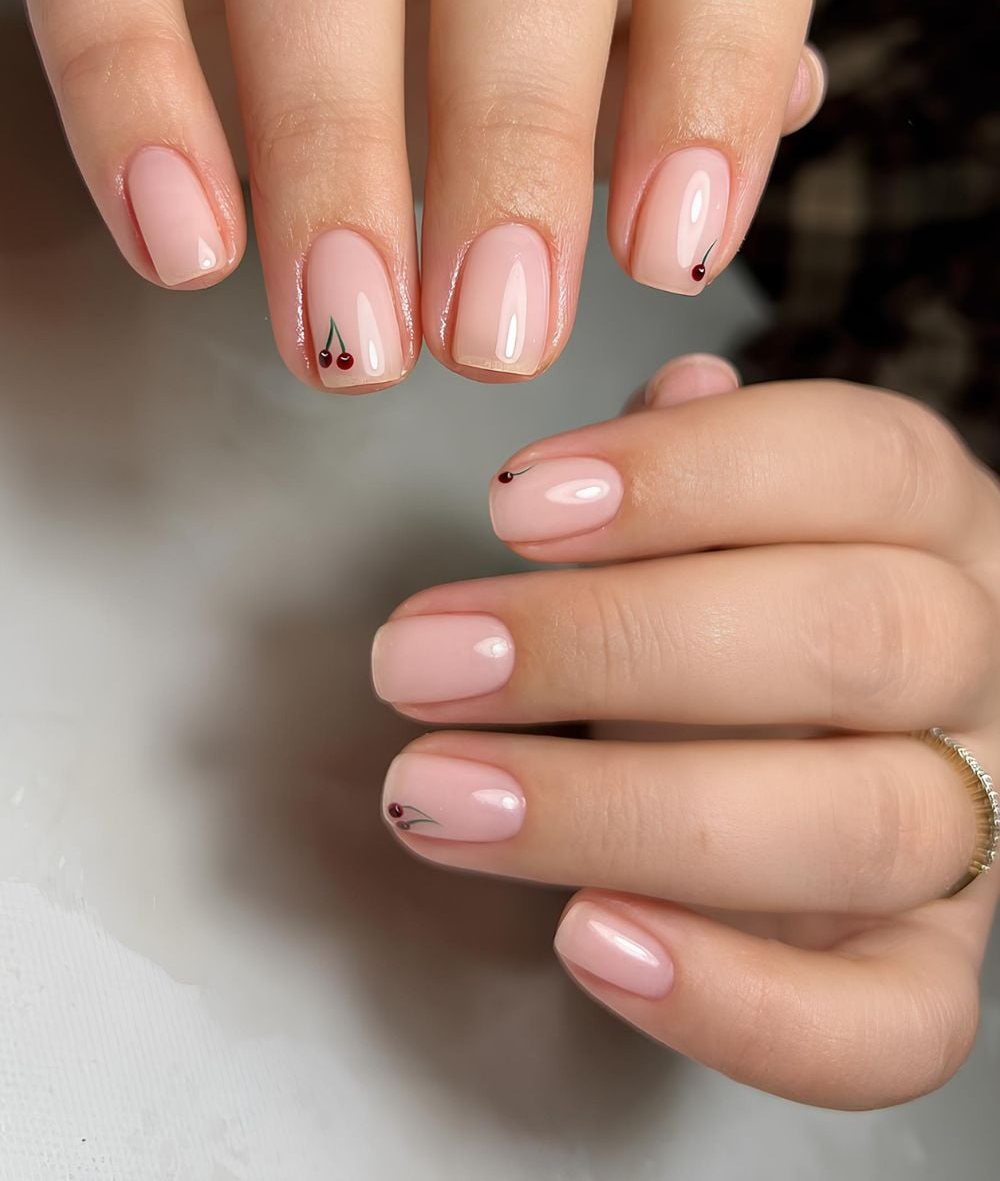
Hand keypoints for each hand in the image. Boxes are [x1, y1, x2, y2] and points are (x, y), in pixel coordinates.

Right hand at [18, 0, 820, 391]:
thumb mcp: (607, 14)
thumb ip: (677, 54)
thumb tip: (797, 101)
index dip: (711, 69)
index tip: (667, 262)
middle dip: (511, 132)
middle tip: (494, 339)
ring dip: (326, 134)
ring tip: (347, 330)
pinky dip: (131, 81)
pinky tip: (185, 244)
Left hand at [373, 361, 999, 1107]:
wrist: (818, 749)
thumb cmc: (741, 606)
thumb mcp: (721, 511)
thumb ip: (694, 458)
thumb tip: (679, 385)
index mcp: (930, 518)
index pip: (858, 462)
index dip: (689, 475)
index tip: (511, 505)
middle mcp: (976, 661)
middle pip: (854, 637)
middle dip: (614, 644)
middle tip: (427, 659)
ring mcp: (974, 824)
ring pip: (863, 824)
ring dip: (622, 811)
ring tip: (443, 793)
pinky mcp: (932, 967)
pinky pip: (891, 1026)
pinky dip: (737, 1000)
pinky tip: (587, 938)